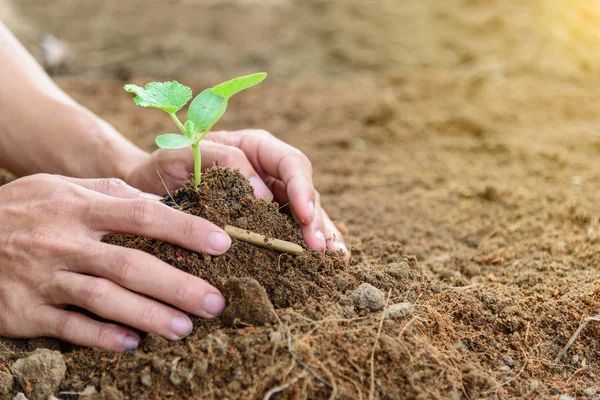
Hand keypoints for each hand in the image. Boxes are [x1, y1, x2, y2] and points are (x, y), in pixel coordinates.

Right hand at [0, 174, 231, 351]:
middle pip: (130, 265)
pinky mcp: (23, 311)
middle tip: (214, 301)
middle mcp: (63, 242)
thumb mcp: (62, 188)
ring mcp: (43, 278)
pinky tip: (132, 343)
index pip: (143, 215)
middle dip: (178, 285)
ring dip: (149, 315)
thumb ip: (110, 195)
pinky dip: (102, 336)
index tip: (222, 243)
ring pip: (104, 300)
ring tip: (184, 328)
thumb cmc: (25, 210)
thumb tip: (163, 205)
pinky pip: (69, 327)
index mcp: (78, 206)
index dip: (185, 229)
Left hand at [126, 129, 348, 259]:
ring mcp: (270, 199)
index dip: (302, 188)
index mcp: (256, 148)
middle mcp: (269, 172)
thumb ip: (221, 160)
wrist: (146, 189)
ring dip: (321, 235)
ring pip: (305, 214)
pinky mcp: (264, 223)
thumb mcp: (184, 154)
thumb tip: (262, 193)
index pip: (290, 163)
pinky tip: (325, 263)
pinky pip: (292, 233)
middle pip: (305, 191)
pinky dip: (308, 247)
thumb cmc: (163, 166)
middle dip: (314, 219)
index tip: (302, 215)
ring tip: (334, 258)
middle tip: (318, 248)